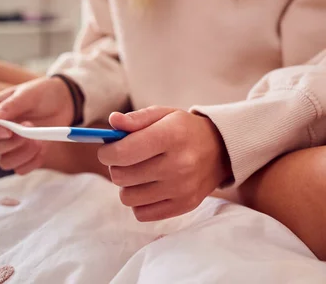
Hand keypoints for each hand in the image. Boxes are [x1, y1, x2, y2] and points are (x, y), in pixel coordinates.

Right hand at [0, 77, 73, 174]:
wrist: (62, 102)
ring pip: (4, 163)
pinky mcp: (23, 156)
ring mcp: (9, 147)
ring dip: (23, 154)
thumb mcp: (28, 94)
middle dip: (11, 144)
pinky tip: (43, 146)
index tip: (8, 131)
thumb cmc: (41, 93)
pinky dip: (33, 161)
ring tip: (39, 139)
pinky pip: (21, 169)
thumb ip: (10, 105)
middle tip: (30, 129)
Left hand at [98, 106, 232, 221]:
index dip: (106, 153)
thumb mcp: (163, 115)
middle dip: (115, 167)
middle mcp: (178, 165)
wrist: (221, 150)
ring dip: (126, 186)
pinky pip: (142, 214)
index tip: (107, 150)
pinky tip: (148, 187)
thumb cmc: (183, 130)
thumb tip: (112, 121)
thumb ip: (135, 119)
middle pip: (121, 176)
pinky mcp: (184, 206)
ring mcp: (182, 189)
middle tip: (124, 160)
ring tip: (137, 173)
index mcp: (171, 136)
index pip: (123, 153)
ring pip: (127, 198)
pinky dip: (139, 202)